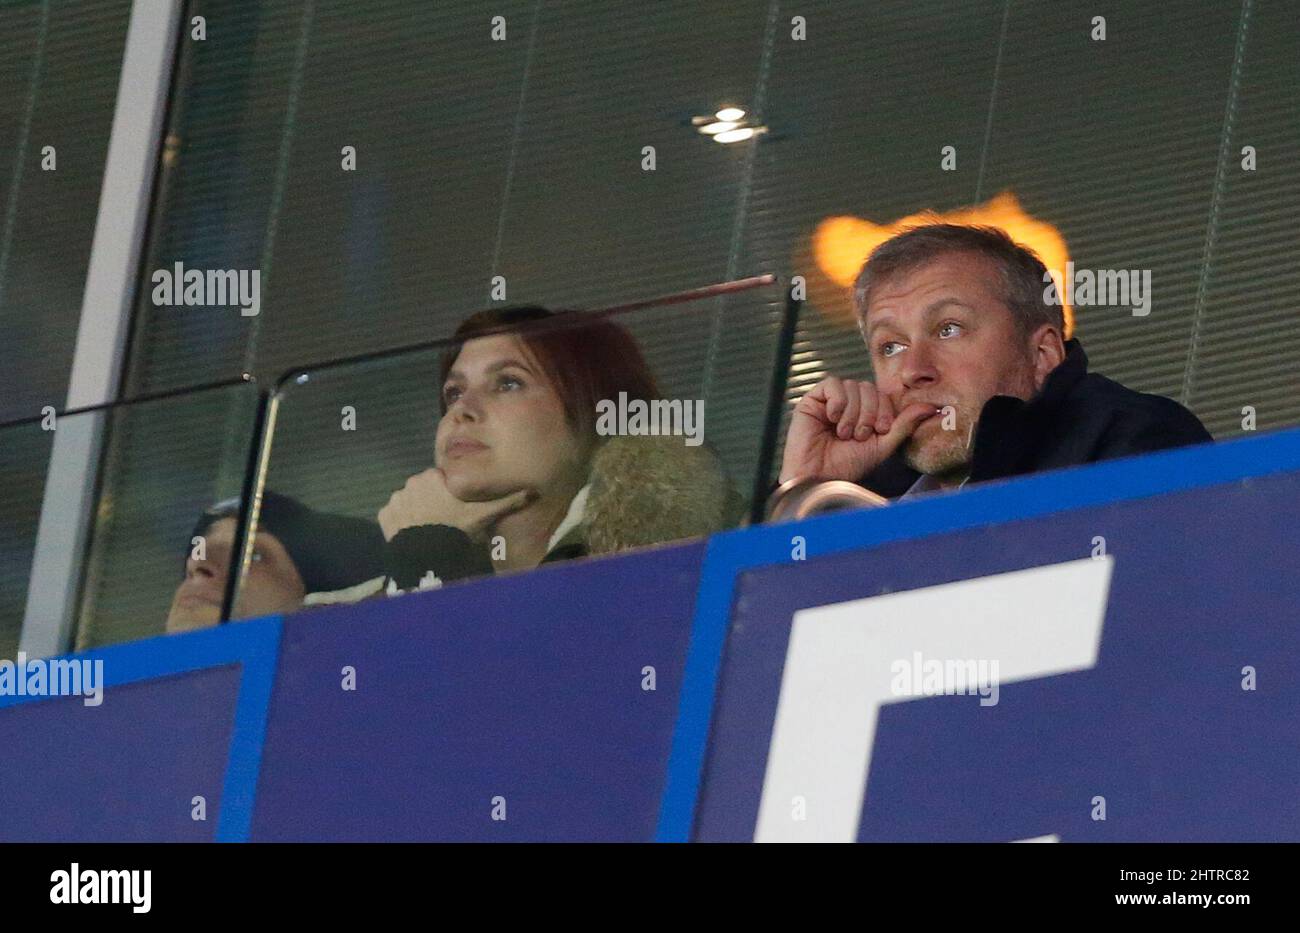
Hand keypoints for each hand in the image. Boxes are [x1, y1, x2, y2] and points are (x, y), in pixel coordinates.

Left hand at [378, 468, 534, 542]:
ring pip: (409, 502)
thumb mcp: (485, 514)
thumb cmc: (456, 528)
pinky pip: (394, 516)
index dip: (451, 494)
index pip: (443, 480)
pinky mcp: (384, 516)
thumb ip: (507, 500)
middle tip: (445, 519)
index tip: (457, 509)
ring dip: (417, 511)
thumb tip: (533, 490)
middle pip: (425, 489)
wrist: (427, 554)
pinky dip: (402, 523)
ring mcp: (395, 499)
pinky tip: (414, 534)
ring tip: (429, 529)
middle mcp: (411, 482)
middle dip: (433, 500)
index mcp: (434, 476)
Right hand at [779, 376, 937, 483]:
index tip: (880, 431)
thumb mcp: (882, 446)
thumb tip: (931, 407)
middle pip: (869, 388)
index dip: (884, 410)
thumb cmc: (847, 465)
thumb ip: (904, 425)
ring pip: (853, 386)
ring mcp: (831, 401)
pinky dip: (837, 402)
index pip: (883, 396)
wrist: (819, 476)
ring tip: (844, 433)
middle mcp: (849, 405)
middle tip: (859, 435)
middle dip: (869, 413)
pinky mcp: (814, 399)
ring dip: (853, 412)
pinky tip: (832, 419)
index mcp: (865, 414)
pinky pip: (833, 384)